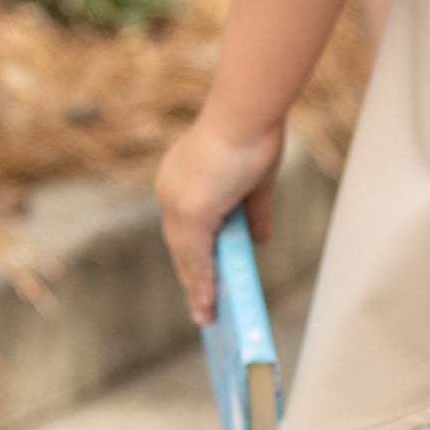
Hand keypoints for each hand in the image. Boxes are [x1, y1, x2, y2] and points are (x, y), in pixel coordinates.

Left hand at [155, 107, 286, 323]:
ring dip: (197, 288)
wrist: (247, 112)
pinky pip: (198, 258)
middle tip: (202, 308)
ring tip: (207, 316)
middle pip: (179, 248)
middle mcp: (170, 193)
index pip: (183, 228)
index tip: (197, 279)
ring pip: (186, 257)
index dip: (192, 256)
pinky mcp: (191, 214)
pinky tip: (210, 302)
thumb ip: (254, 216)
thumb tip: (259, 243)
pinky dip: (204, 282)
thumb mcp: (255, 182)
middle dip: (192, 279)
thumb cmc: (254, 133)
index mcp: (180, 180)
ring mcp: (177, 204)